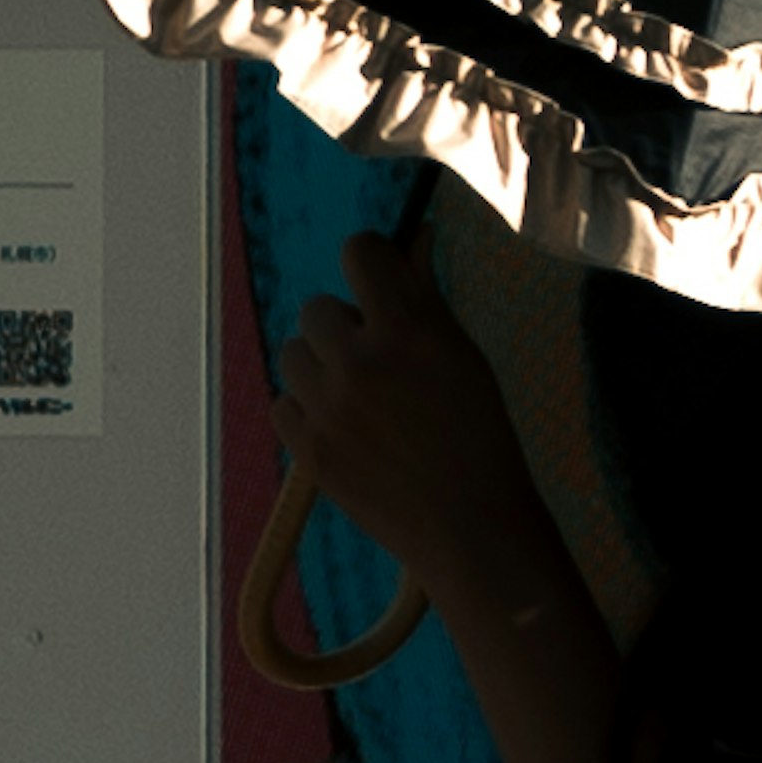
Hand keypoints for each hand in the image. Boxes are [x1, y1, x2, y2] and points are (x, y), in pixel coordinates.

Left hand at [273, 223, 526, 587]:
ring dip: (322, 368)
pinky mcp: (307, 450)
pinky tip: (346, 430)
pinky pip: (283, 403)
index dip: (371, 261)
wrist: (469, 526)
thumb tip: (412, 236)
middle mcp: (362, 362)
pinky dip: (308, 411)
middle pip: (318, 309)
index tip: (382, 282)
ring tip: (362, 400)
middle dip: (345, 327)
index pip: (359, 253)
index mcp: (409, 329)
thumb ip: (427, 293)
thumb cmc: (479, 434)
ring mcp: (328, 409)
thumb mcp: (463, 354)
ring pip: (295, 354)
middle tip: (379, 360)